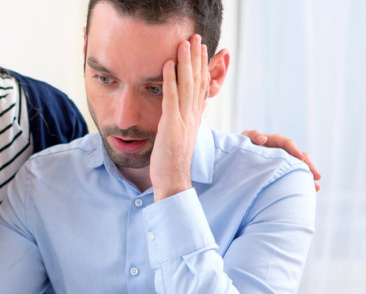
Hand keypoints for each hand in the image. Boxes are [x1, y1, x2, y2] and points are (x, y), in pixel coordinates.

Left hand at [151, 34, 209, 201]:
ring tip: (184, 43)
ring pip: (187, 85)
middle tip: (195, 37)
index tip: (201, 49)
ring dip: (185, 62)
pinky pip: (171, 99)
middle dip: (196, 57)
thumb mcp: (181, 137)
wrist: (174, 181)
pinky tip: (167, 65)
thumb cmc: (173, 162)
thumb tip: (182, 113)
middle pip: (197, 81)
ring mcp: (183, 120)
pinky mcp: (171, 126)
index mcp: (195, 118)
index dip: (202, 66)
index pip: (201, 86)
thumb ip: (182, 122)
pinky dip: (169, 80)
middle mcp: (192, 116)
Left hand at [241, 130, 320, 191]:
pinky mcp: (282, 168)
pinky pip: (295, 173)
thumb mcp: (244, 139)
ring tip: (316, 186)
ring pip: (300, 166)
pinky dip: (302, 180)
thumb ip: (253, 136)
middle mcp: (281, 150)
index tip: (301, 158)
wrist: (235, 155)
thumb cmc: (239, 146)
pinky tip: (311, 189)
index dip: (294, 150)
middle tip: (316, 176)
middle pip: (299, 155)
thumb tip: (263, 139)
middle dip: (308, 165)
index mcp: (273, 141)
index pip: (286, 143)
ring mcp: (283, 159)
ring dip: (308, 175)